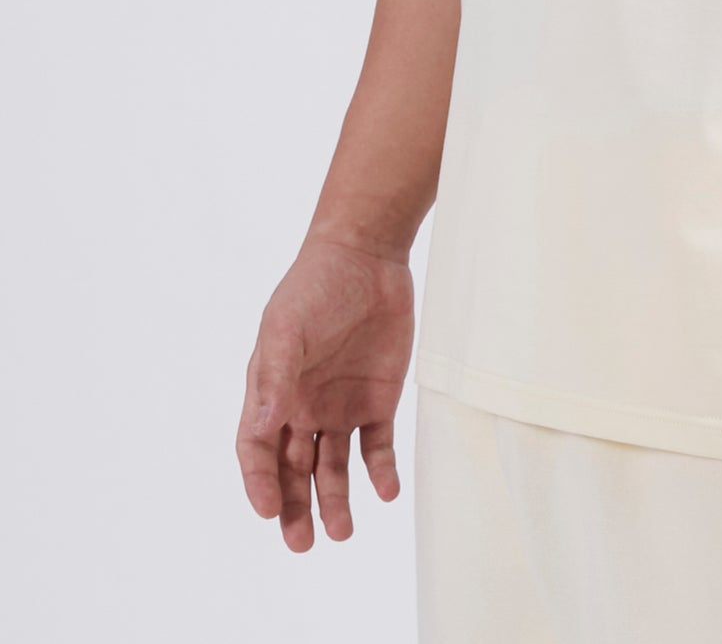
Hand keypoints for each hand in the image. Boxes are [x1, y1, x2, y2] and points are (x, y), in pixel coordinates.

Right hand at [236, 236, 414, 550]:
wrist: (367, 255)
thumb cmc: (315, 286)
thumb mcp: (286, 327)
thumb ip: (275, 378)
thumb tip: (261, 429)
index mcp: (270, 393)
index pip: (257, 451)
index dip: (259, 483)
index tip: (268, 511)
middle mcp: (303, 408)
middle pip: (294, 471)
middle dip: (296, 509)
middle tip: (301, 544)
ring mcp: (341, 406)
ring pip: (334, 468)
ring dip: (336, 501)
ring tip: (342, 533)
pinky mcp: (379, 400)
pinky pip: (378, 446)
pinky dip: (381, 471)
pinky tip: (386, 491)